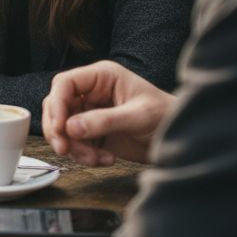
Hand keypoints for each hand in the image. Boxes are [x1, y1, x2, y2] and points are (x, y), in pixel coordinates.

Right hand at [42, 60, 175, 166]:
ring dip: (74, 147)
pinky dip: (84, 155)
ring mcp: (90, 112)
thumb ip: (105, 121)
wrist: (179, 137)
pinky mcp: (93, 132)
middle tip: (65, 149)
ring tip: (96, 158)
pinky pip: (75, 143)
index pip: (65, 83)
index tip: (60, 128)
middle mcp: (91, 92)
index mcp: (101, 77)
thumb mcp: (137, 116)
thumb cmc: (165, 116)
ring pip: (63, 128)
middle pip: (57, 106)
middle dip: (58, 130)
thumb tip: (72, 128)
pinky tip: (106, 159)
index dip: (57, 104)